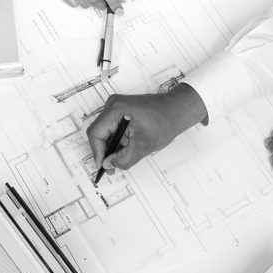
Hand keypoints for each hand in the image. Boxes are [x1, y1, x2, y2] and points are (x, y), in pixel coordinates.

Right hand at [86, 84, 206, 170]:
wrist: (177, 110)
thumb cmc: (165, 121)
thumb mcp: (143, 145)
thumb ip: (123, 159)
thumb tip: (108, 164)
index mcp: (116, 109)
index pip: (96, 133)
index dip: (97, 152)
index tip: (101, 166)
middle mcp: (113, 105)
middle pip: (98, 132)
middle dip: (104, 151)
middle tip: (110, 167)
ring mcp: (117, 107)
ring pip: (105, 132)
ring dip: (110, 147)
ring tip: (119, 160)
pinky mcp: (121, 112)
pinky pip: (112, 129)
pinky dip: (116, 141)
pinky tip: (124, 150)